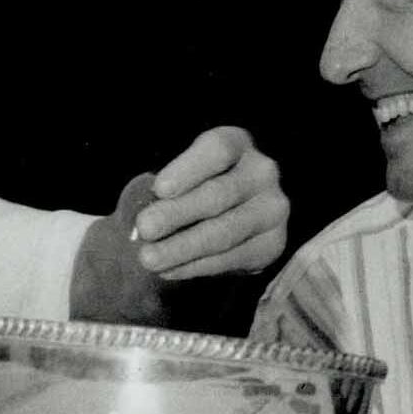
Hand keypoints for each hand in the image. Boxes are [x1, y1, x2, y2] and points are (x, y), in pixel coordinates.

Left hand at [129, 126, 286, 279]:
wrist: (240, 211)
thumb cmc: (199, 185)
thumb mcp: (184, 173)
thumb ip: (164, 191)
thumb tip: (139, 225)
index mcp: (237, 143)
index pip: (217, 149)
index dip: (188, 169)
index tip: (159, 189)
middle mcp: (262, 172)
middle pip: (218, 194)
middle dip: (177, 213)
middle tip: (145, 229)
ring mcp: (272, 210)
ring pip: (224, 232)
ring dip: (182, 248)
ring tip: (149, 259)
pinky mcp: (273, 244)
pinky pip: (231, 258)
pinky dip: (196, 266)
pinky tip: (170, 270)